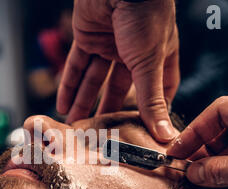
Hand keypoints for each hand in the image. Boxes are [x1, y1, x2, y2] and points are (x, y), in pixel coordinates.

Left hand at [57, 0, 179, 141]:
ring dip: (84, 102)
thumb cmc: (145, 15)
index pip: (159, 89)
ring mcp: (109, 44)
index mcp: (158, 55)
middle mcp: (134, 51)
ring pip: (95, 79)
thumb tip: (165, 134)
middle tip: (100, 135)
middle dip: (109, 110)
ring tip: (75, 126)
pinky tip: (62, 105)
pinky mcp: (87, 37)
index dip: (153, 109)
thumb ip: (152, 99)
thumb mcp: (149, 63)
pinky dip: (68, 84)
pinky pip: (76, 65)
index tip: (145, 131)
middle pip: (120, 88)